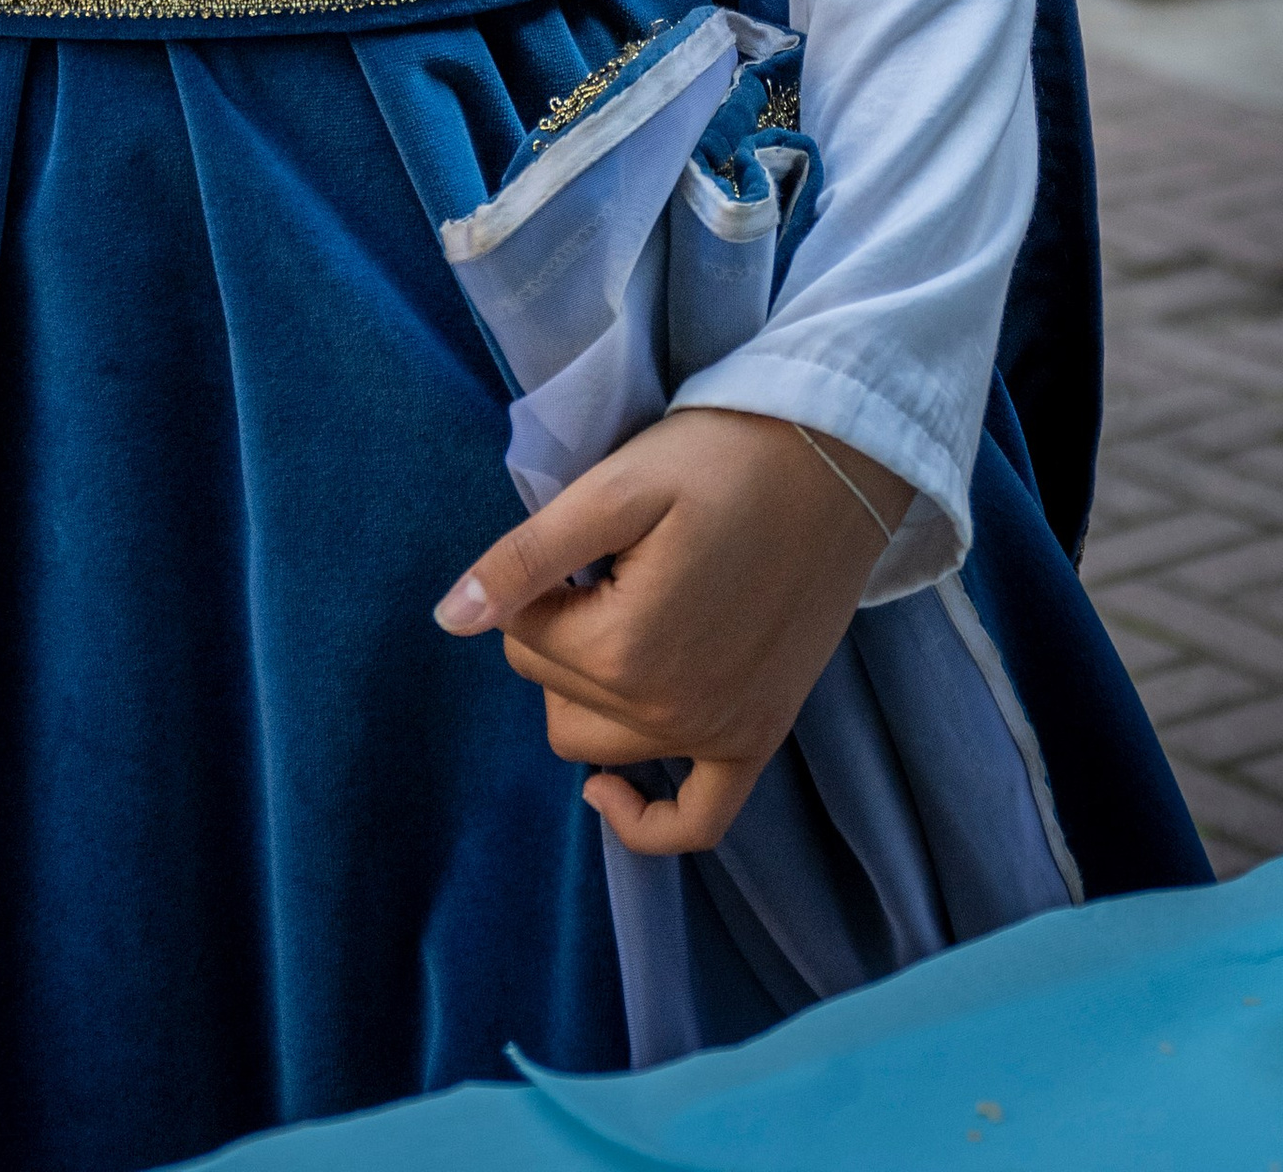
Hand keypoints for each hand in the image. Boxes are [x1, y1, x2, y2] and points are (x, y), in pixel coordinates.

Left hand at [433, 407, 901, 854]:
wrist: (833, 460)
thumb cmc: (716, 460)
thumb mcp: (610, 490)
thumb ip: (524, 560)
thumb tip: (448, 621)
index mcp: (623, 651)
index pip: (518, 634)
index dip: (538, 581)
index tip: (589, 537)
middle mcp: (670, 713)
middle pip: (552, 690)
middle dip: (558, 631)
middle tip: (611, 566)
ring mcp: (721, 736)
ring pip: (597, 743)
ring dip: (590, 689)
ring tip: (630, 613)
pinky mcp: (759, 740)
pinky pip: (695, 823)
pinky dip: (644, 819)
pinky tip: (609, 791)